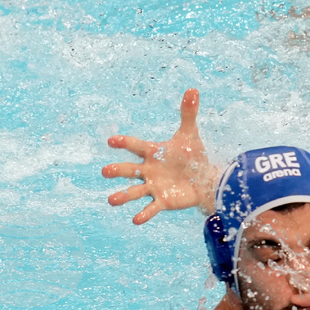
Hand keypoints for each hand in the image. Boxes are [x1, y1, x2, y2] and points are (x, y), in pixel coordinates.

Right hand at [102, 88, 218, 224]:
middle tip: (104, 171)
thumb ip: (188, 112)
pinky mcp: (162, 201)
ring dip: (122, 196)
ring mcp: (153, 186)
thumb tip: (193, 89)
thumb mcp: (190, 134)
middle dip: (116, 170)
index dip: (124, 143)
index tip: (112, 141)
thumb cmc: (193, 155)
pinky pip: (151, 208)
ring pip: (134, 191)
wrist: (205, 178)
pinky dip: (144, 214)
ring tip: (111, 200)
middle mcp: (148, 170)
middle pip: (128, 169)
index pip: (135, 145)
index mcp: (153, 152)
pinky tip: (135, 220)